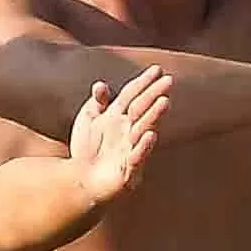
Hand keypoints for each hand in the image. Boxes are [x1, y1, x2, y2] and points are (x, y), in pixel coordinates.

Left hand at [65, 67, 176, 201]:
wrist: (80, 182)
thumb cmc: (87, 151)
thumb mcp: (89, 122)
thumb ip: (97, 103)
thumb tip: (100, 85)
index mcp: (118, 117)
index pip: (133, 95)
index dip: (144, 82)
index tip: (157, 69)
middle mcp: (128, 131)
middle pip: (142, 109)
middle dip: (154, 95)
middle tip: (169, 80)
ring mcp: (130, 149)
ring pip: (143, 129)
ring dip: (154, 116)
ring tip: (165, 102)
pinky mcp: (129, 170)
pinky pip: (137, 156)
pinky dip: (143, 146)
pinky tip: (150, 134)